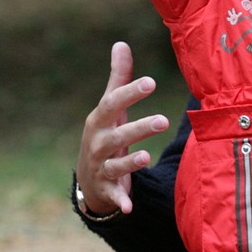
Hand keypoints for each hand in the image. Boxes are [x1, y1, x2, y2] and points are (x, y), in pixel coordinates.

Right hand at [75, 42, 169, 215]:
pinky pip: (114, 196)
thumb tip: (121, 44)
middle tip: (164, 121)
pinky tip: (130, 207)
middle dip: (139, 128)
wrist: (87, 176)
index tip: (152, 82)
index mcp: (99, 120)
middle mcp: (97, 143)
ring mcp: (100, 166)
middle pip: (117, 134)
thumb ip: (118, 78)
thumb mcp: (109, 107)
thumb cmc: (105, 132)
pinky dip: (121, 201)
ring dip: (130, 162)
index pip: (113, 103)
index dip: (130, 92)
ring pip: (115, 164)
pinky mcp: (107, 188)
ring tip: (147, 157)